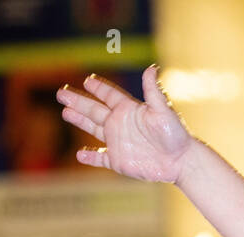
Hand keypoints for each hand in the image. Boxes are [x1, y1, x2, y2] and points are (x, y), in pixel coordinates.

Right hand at [55, 65, 194, 183]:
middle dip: (78, 101)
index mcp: (130, 111)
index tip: (88, 80)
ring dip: (80, 121)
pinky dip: (90, 157)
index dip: (99, 88)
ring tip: (66, 112)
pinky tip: (80, 155)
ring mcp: (118, 143)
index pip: (110, 96)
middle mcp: (121, 124)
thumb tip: (151, 68)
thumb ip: (153, 91)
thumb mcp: (163, 111)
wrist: (181, 162)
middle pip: (95, 110)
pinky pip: (101, 158)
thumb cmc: (175, 135)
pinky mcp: (119, 161)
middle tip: (62, 93)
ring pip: (94, 130)